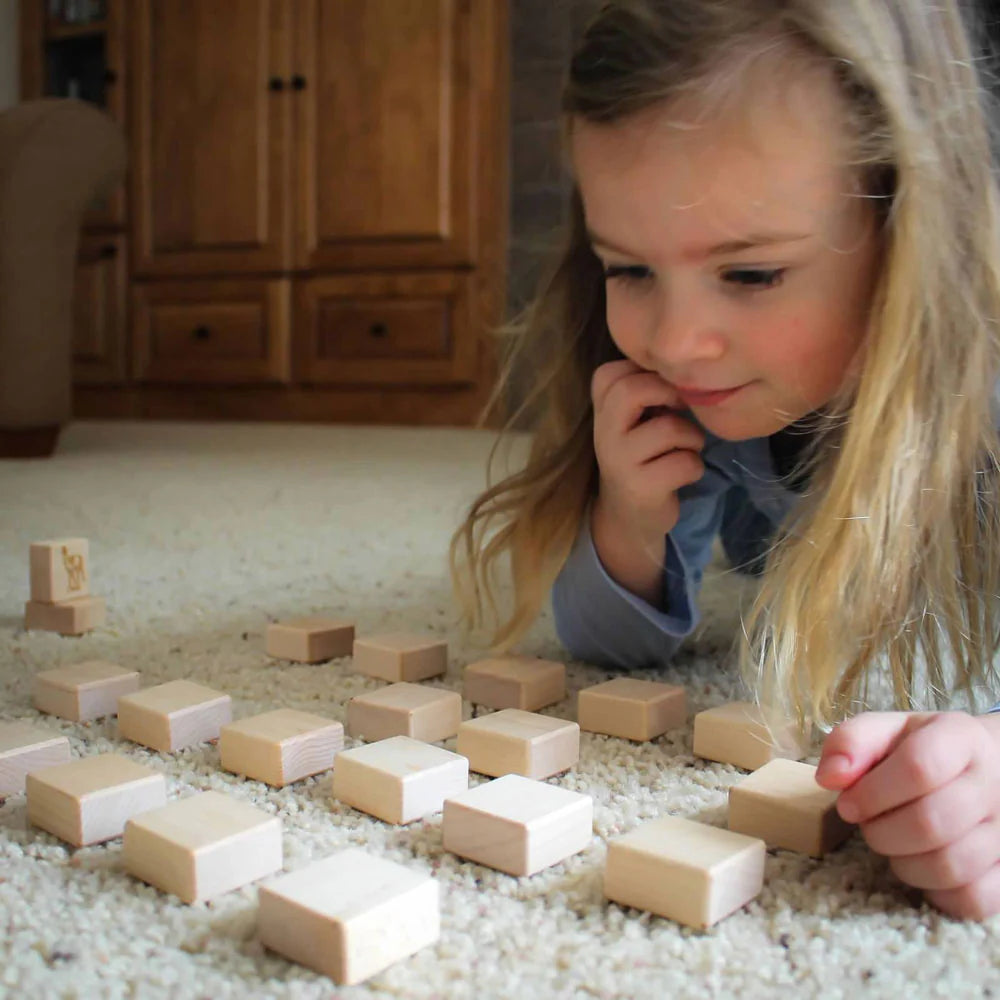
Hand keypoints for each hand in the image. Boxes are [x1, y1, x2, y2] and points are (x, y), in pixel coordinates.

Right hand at [590, 360, 705, 597]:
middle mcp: (603, 435)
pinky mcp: (642, 488)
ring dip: (692, 437)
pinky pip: (686, 462)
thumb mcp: (631, 421)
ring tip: (686, 448)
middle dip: (669, 394)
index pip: (612, 372)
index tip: (663, 391)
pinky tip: (682, 474)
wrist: (628, 516)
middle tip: (680, 410)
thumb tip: (680, 363)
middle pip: (632, 390)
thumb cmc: (640, 457)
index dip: (648, 373)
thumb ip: (642, 390)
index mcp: (600, 412)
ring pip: (670, 428)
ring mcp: (619, 462)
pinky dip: (694, 467)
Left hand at [816, 711, 999, 919]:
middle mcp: (992, 784)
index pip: (919, 767)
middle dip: (881, 831)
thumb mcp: (888, 730)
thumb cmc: (924, 748)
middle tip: (868, 824)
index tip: (848, 804)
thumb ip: (851, 742)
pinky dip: (936, 892)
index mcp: (961, 738)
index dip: (872, 793)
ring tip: (893, 842)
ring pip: (950, 866)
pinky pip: (972, 899)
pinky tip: (922, 866)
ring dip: (903, 863)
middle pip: (932, 823)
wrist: (988, 765)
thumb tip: (829, 777)